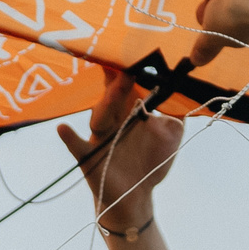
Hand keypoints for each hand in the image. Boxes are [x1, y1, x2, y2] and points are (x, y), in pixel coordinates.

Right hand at [56, 73, 183, 235]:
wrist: (137, 196)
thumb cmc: (152, 162)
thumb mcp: (170, 136)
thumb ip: (178, 115)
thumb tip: (184, 92)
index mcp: (131, 111)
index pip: (128, 86)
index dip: (130, 71)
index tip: (134, 53)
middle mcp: (113, 120)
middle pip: (112, 97)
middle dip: (119, 84)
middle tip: (127, 70)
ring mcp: (99, 137)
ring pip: (99, 117)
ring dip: (105, 104)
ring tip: (112, 92)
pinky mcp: (88, 157)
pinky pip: (76, 145)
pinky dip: (69, 137)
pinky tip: (64, 129)